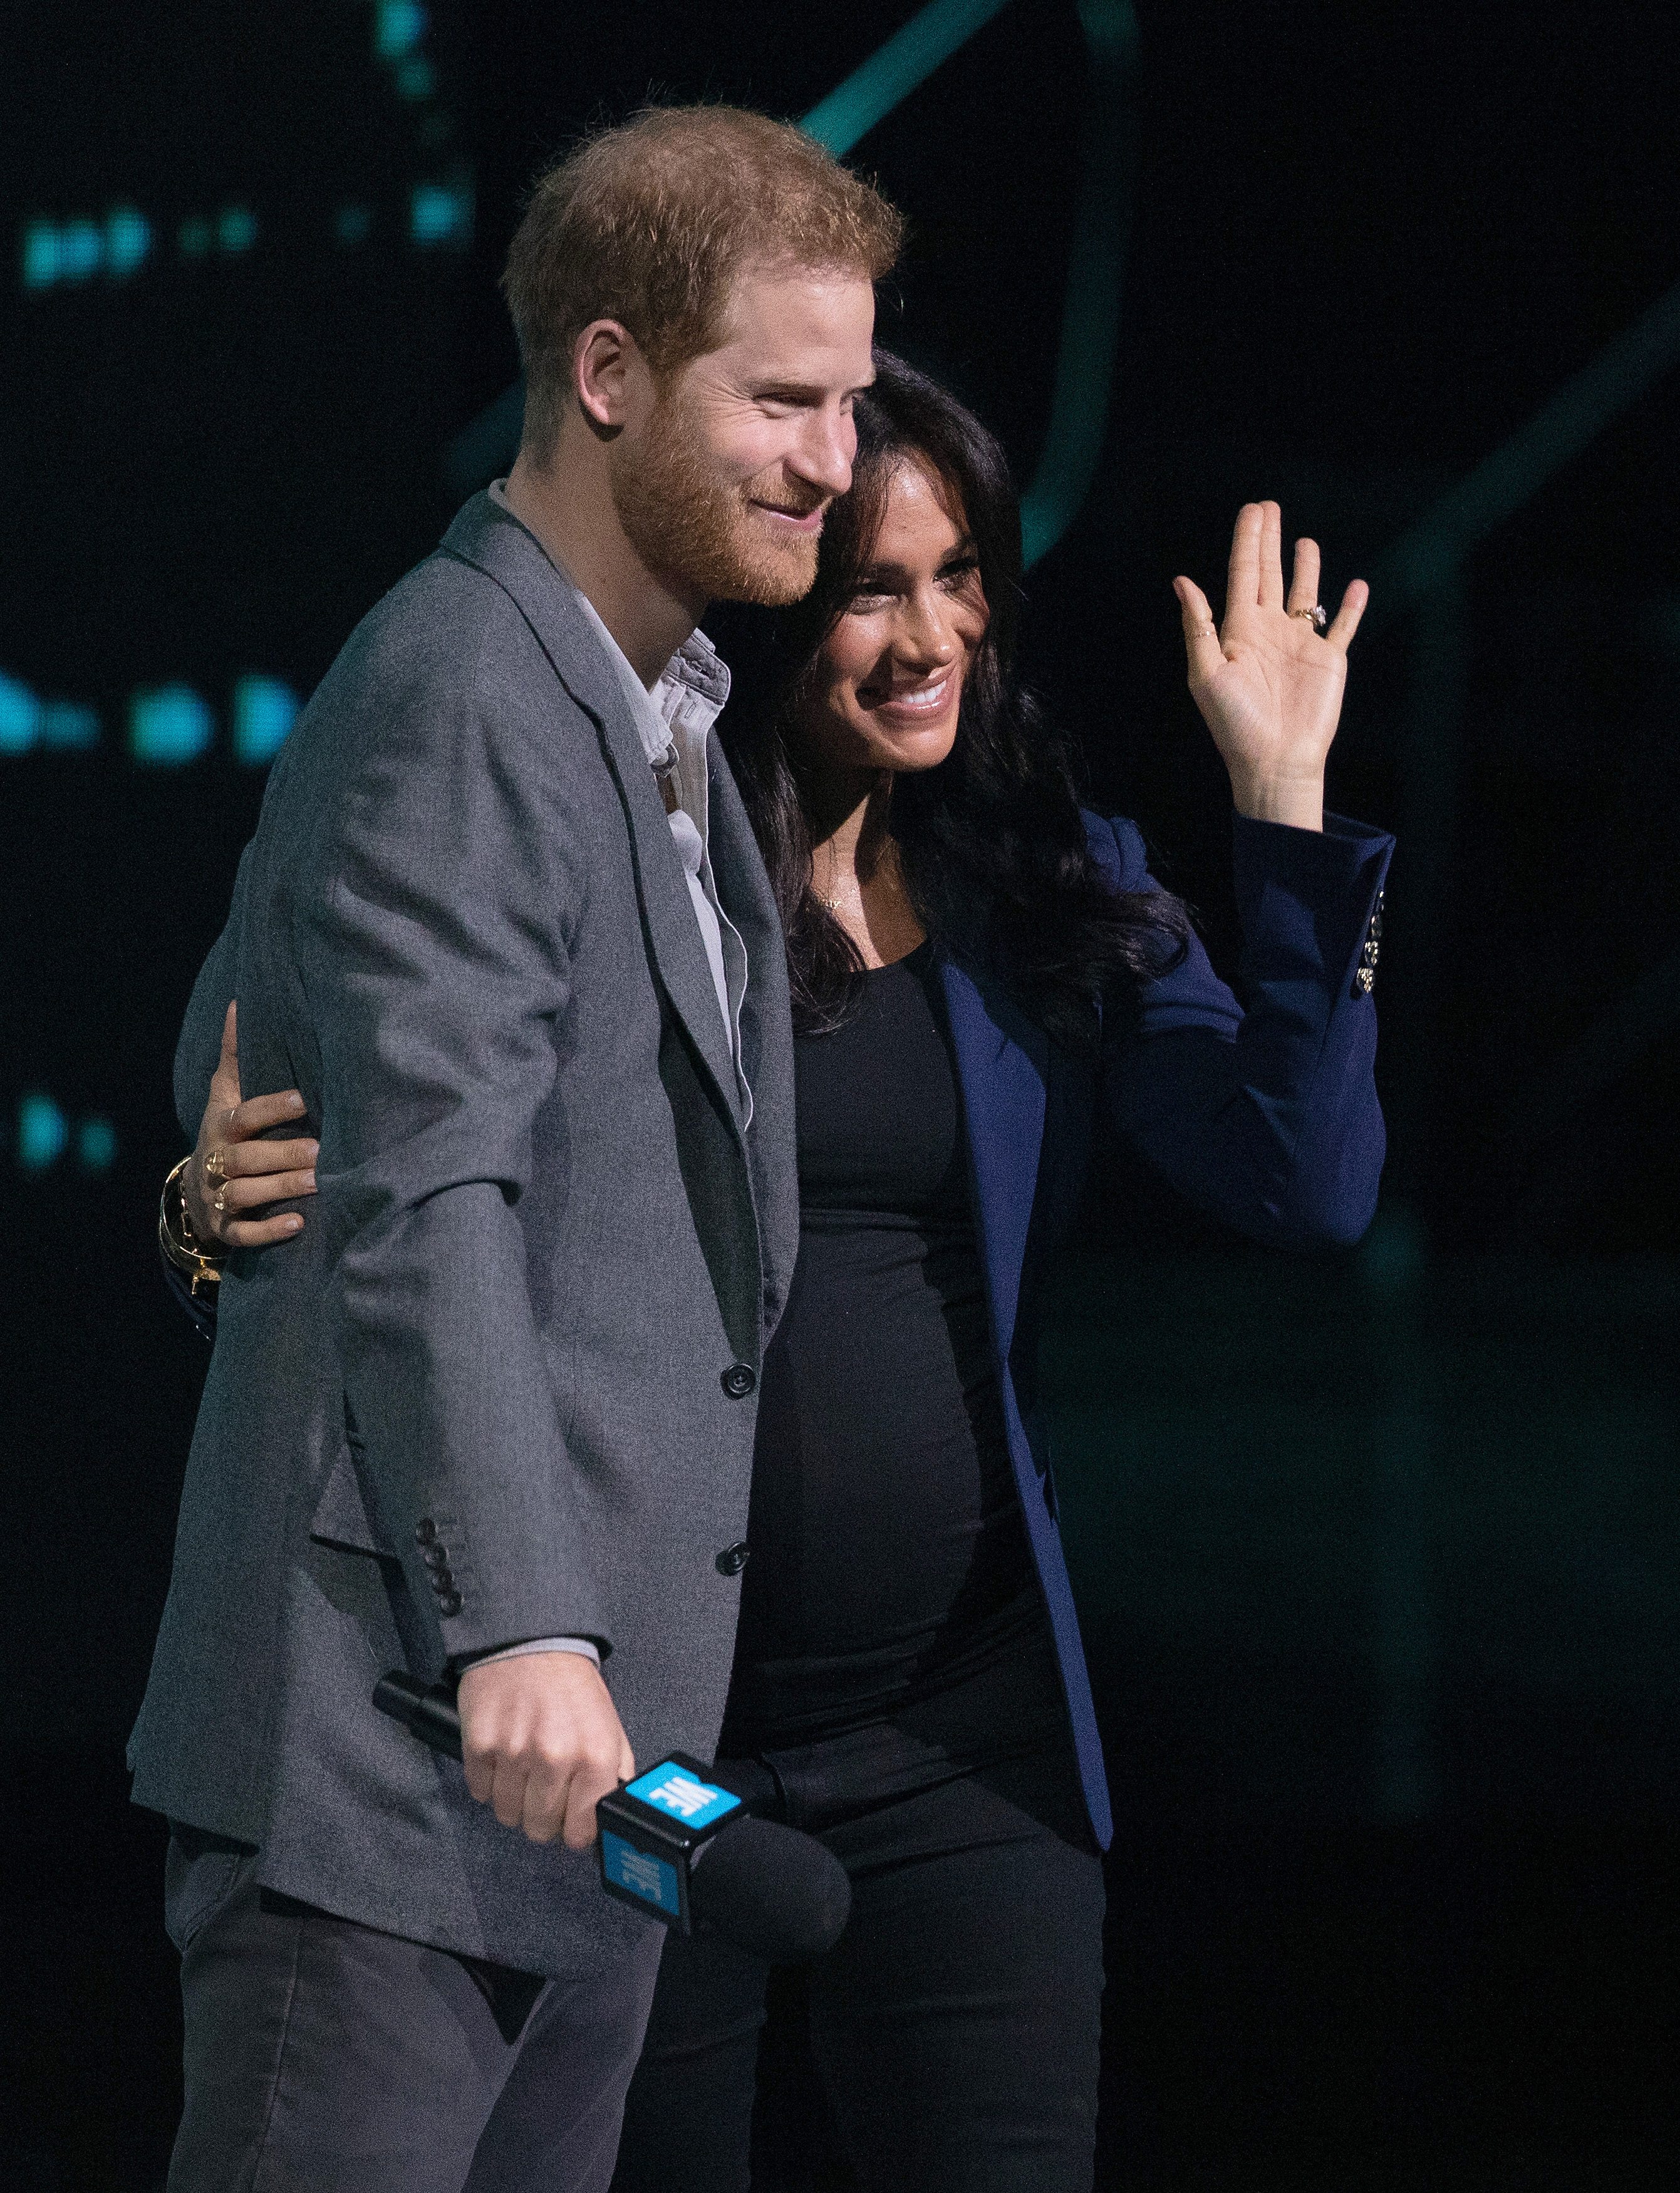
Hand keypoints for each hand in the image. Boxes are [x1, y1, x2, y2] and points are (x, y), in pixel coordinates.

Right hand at [184, 1001, 318, 1248]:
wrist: (198, 1188)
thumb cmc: (225, 1129)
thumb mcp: (225, 1092)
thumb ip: (237, 1055)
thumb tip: (241, 1002)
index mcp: (220, 1127)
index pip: (242, 1118)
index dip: (269, 1109)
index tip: (303, 1099)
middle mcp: (216, 1162)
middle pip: (245, 1159)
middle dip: (282, 1154)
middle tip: (321, 1151)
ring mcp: (219, 1197)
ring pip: (245, 1195)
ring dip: (281, 1189)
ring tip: (319, 1183)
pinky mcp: (226, 1228)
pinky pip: (243, 1234)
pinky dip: (268, 1231)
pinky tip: (300, 1224)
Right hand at [457, 1652, 634, 1849]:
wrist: (531, 1642)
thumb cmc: (572, 1687)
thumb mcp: (610, 1727)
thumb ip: (614, 1775)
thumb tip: (611, 1816)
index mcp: (594, 1756)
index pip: (581, 1834)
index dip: (574, 1830)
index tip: (570, 1819)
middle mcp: (555, 1758)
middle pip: (540, 1830)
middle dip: (543, 1817)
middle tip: (545, 1790)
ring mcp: (514, 1754)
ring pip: (507, 1816)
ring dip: (514, 1800)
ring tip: (523, 1769)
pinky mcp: (480, 1746)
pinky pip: (480, 1793)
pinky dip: (488, 1782)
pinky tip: (503, 1756)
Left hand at [1173, 502, 1368, 831]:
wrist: (1275, 760)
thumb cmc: (1237, 723)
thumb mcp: (1206, 673)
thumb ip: (1198, 625)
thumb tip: (1182, 581)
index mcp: (1238, 631)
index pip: (1242, 574)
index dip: (1247, 541)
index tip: (1252, 510)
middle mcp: (1269, 631)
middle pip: (1269, 574)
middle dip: (1268, 541)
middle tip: (1269, 507)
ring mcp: (1300, 644)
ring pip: (1305, 595)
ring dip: (1305, 568)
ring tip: (1305, 541)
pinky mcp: (1329, 660)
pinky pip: (1344, 627)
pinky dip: (1352, 607)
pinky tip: (1357, 586)